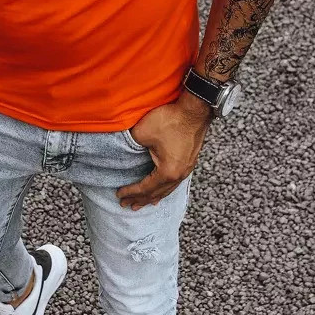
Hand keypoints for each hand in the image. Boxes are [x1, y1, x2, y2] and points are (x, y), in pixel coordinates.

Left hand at [116, 92, 212, 209]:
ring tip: (144, 203)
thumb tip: (123, 152)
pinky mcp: (189, 162)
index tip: (119, 194)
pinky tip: (162, 191)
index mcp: (168, 172)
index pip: (145, 188)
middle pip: (156, 193)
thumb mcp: (143, 133)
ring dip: (153, 197)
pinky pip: (174, 182)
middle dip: (140, 199)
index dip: (131, 192)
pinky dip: (165, 189)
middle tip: (126, 205)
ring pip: (167, 189)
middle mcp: (179, 175)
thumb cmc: (171, 119)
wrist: (195, 109)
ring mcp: (186, 169)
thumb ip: (130, 146)